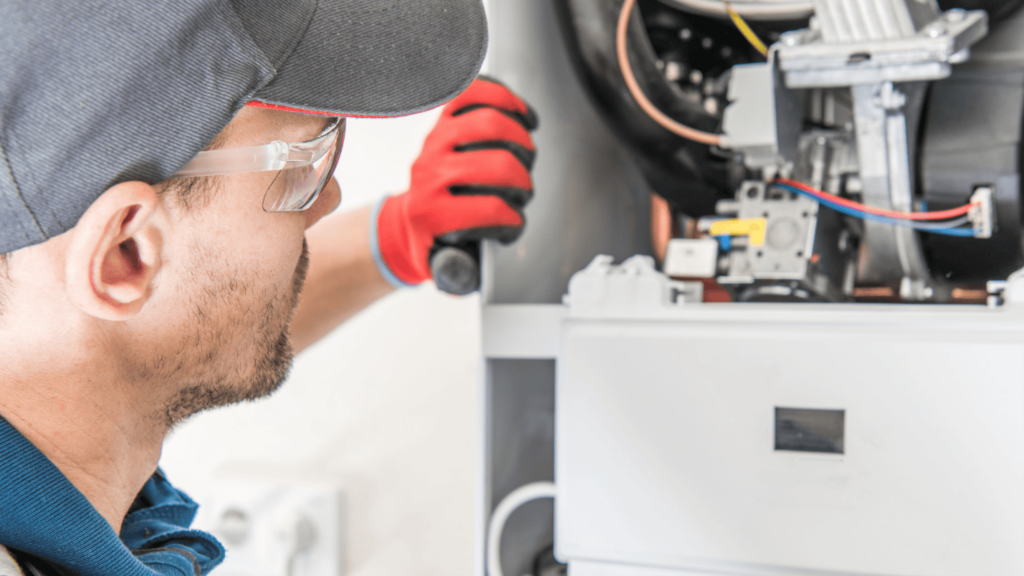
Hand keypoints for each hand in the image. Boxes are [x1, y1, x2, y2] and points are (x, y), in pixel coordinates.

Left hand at [372, 77, 537, 288]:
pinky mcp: (442, 119)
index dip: (513, 221)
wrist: (407, 221)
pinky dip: (506, 99)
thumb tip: (468, 270)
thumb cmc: (435, 242)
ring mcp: (435, 141)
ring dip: (522, 143)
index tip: (512, 225)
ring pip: (492, 124)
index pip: (490, 209)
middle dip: (522, 182)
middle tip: (521, 192)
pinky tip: (522, 117)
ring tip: (524, 159)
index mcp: (430, 213)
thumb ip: (460, 273)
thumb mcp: (444, 268)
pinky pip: (477, 92)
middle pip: (499, 165)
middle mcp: (429, 173)